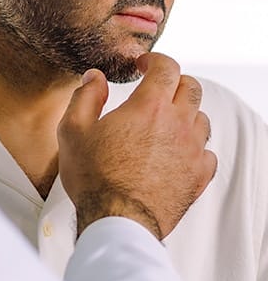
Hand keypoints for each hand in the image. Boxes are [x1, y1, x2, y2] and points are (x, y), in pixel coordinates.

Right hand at [58, 52, 216, 239]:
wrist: (118, 220)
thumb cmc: (94, 176)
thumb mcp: (73, 129)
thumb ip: (85, 96)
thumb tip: (94, 77)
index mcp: (148, 107)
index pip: (166, 67)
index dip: (154, 60)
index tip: (143, 65)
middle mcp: (178, 124)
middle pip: (191, 88)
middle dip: (174, 81)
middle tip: (156, 88)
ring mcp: (193, 151)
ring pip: (202, 119)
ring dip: (186, 114)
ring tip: (165, 122)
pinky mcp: (199, 177)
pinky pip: (208, 152)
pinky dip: (195, 147)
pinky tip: (177, 152)